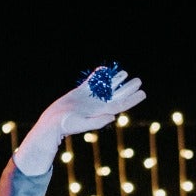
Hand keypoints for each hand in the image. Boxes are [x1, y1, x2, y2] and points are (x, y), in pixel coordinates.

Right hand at [13, 66, 145, 175]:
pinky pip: (92, 83)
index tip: (143, 93)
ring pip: (106, 87)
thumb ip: (98, 121)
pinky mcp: (80, 93)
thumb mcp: (82, 124)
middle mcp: (97, 105)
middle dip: (127, 88)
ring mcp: (89, 98)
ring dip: (116, 81)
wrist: (52, 122)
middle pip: (116, 95)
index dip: (132, 99)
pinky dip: (98, 76)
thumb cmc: (66, 125)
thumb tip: (114, 116)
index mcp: (101, 112)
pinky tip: (105, 70)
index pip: (121, 105)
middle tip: (138, 81)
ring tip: (125, 73)